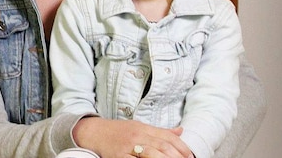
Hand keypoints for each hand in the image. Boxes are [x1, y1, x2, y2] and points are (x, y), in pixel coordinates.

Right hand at [73, 117, 192, 157]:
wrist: (93, 132)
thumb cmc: (117, 131)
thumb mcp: (138, 127)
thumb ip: (160, 131)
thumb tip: (181, 131)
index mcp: (143, 128)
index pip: (167, 136)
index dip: (181, 147)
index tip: (189, 156)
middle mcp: (137, 136)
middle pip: (162, 146)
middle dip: (177, 156)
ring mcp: (127, 146)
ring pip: (152, 154)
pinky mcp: (119, 156)